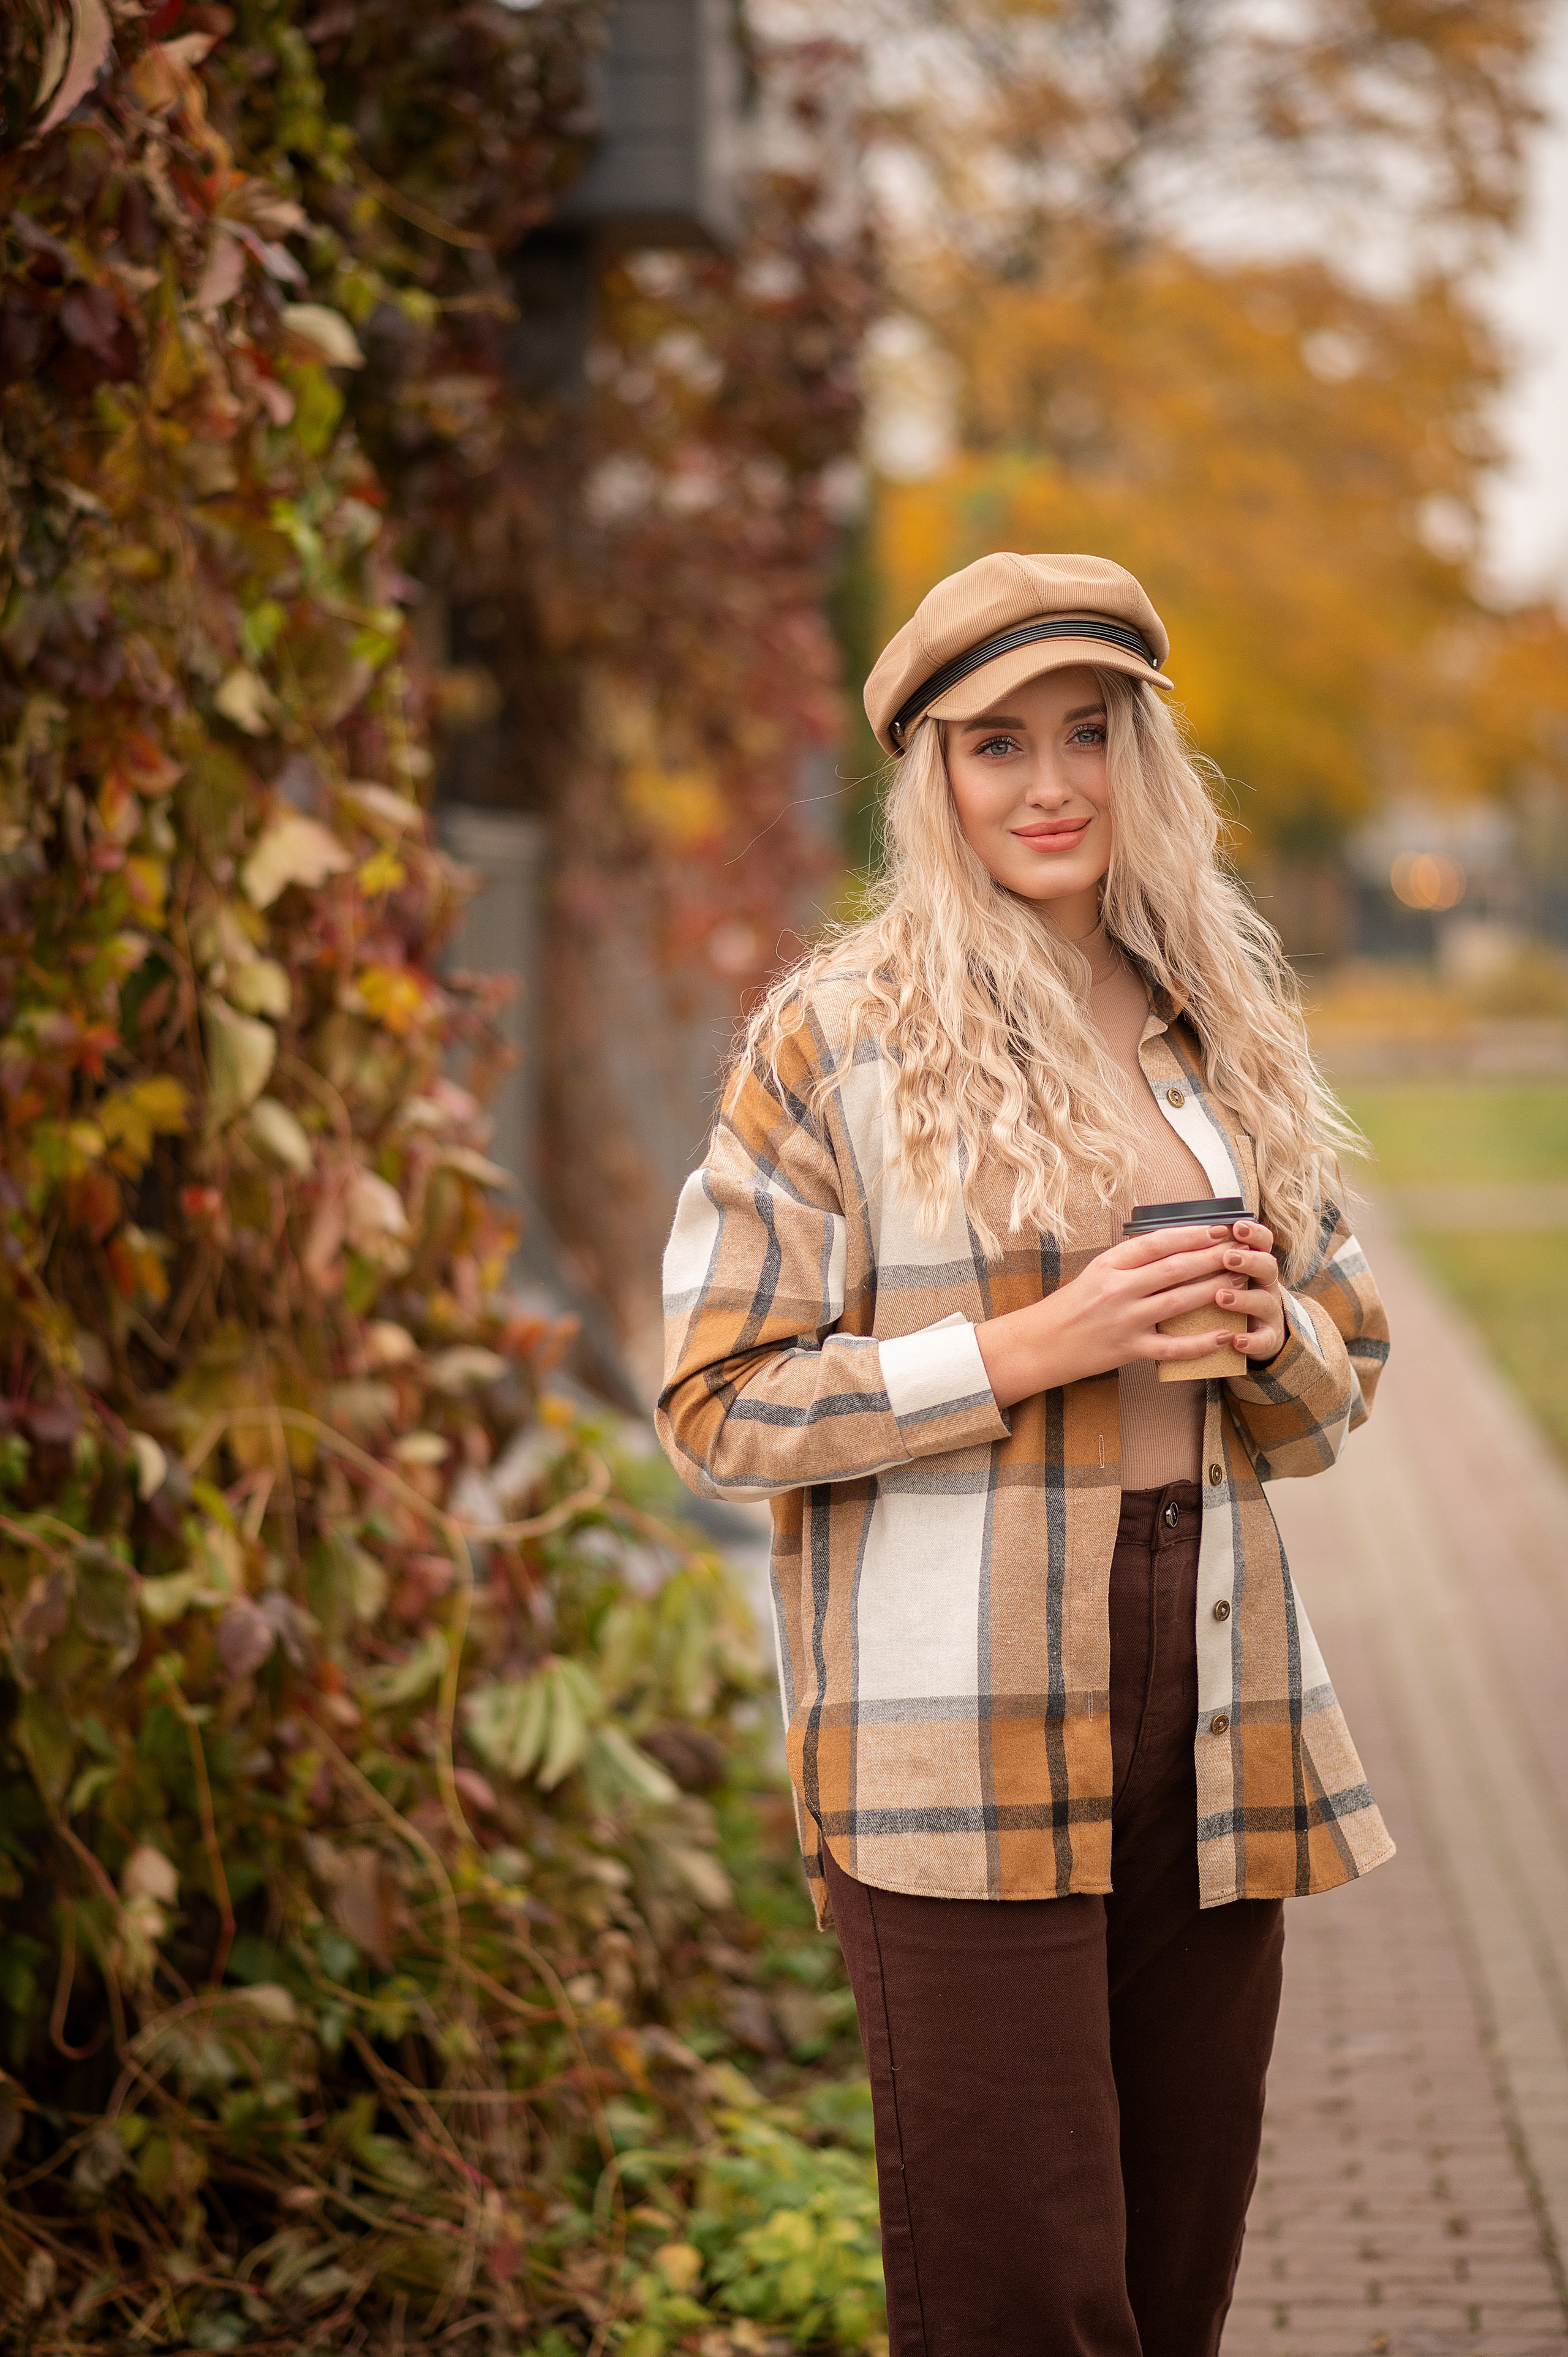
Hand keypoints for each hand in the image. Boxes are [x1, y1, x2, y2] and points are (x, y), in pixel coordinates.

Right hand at [974, 1223, 1254, 1409]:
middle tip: (1240, 1251)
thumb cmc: (1067, 1308)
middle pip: (1175, 1268)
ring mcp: (1124, 1320)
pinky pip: (1173, 1346)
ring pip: (1179, 1301)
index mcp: (1108, 1265)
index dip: (1191, 1234)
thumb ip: (1128, 1261)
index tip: (1217, 1230)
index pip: (1156, 1242)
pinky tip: (1224, 1334)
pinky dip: (1201, 1342)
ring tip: (1240, 1282)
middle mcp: (1117, 1289)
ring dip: (1213, 1290)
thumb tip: (1169, 1246)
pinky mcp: (1128, 1350)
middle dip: (1212, 1258)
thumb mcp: (1093, 1273)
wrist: (1037, 1345)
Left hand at [1216, 1218, 1286, 1363]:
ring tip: (1221, 1297)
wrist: (1258, 1333)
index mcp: (1254, 1264)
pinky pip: (1263, 1340)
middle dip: (1249, 1260)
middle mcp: (1265, 1284)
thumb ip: (1207, 1256)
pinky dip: (1251, 1340)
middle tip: (1227, 1257)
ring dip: (1243, 1298)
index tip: (1236, 1226)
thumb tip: (1175, 1233)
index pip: (1261, 1242)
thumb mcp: (1223, 1273)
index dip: (1253, 1233)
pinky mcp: (1267, 1338)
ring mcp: (1268, 1311)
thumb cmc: (1231, 1294)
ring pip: (1264, 1301)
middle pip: (1267, 1266)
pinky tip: (1235, 1340)